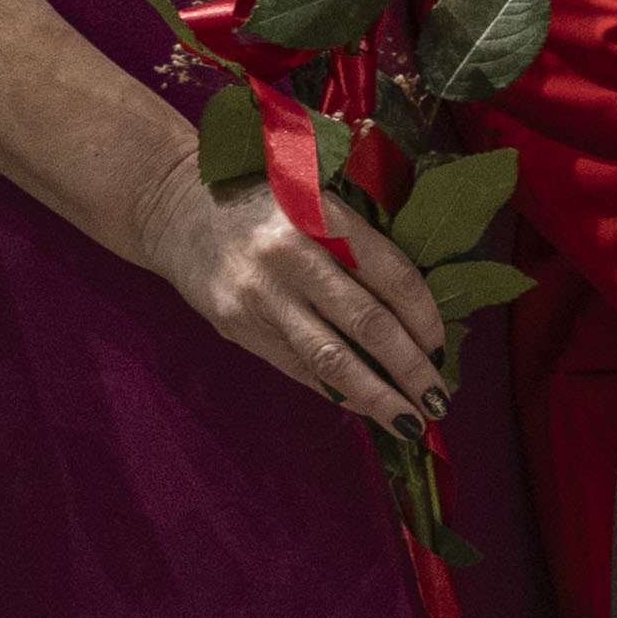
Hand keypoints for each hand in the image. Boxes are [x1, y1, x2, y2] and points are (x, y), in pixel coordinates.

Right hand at [123, 154, 442, 429]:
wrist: (175, 208)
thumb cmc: (262, 200)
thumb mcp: (312, 197)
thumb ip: (357, 241)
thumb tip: (415, 313)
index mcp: (321, 214)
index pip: (390, 273)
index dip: (425, 315)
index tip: (441, 345)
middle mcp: (291, 254)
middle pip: (368, 322)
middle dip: (411, 368)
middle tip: (440, 399)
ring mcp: (261, 294)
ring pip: (332, 358)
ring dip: (378, 395)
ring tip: (410, 420)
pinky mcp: (238, 325)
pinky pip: (298, 368)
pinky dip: (336, 392)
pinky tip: (364, 406)